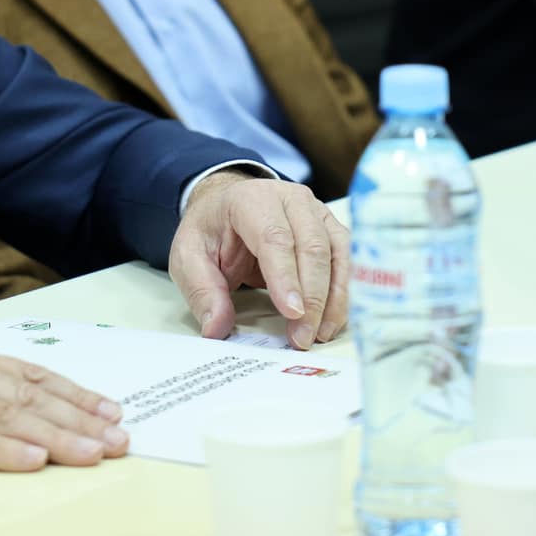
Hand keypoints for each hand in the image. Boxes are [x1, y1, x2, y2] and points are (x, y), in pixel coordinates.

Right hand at [0, 325, 127, 470]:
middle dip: (78, 418)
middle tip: (120, 437)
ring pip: (5, 417)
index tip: (108, 409)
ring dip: (55, 436)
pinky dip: (0, 451)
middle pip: (27, 397)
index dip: (71, 393)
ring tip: (94, 451)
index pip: (25, 376)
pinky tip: (31, 461)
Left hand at [169, 171, 350, 350]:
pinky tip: (333, 320)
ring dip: (334, 297)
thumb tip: (217, 328)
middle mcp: (290, 198)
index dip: (285, 276)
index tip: (292, 313)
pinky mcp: (331, 227)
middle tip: (304, 336)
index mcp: (251, 199)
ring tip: (321, 334)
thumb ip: (202, 291)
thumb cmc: (211, 230)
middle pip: (312, 245)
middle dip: (312, 296)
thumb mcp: (188, 256)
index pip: (274, 237)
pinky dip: (344, 292)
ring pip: (337, 252)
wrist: (228, 206)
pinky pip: (347, 259)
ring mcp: (316, 211)